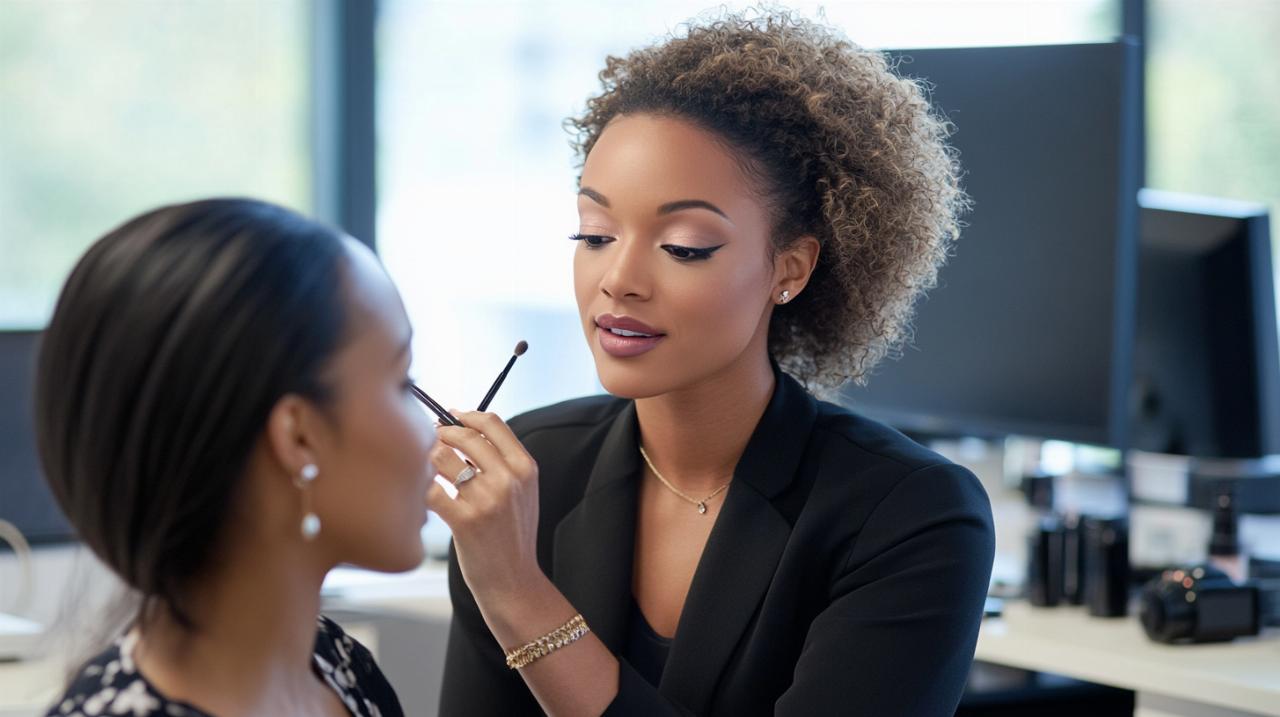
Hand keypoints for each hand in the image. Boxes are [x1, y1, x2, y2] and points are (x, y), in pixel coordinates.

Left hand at [426, 411, 542, 600]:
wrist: (514, 581)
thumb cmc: (512, 537)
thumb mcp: (523, 494)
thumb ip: (503, 464)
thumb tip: (465, 434)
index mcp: (525, 469)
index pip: (493, 424)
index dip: (467, 415)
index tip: (453, 415)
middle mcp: (508, 480)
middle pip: (466, 436)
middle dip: (442, 432)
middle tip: (431, 436)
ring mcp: (486, 499)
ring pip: (443, 458)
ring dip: (428, 457)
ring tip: (425, 465)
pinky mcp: (464, 520)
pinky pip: (431, 489)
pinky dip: (421, 486)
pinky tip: (422, 492)